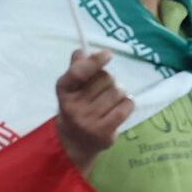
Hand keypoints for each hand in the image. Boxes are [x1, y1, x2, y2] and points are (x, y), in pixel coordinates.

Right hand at [54, 49, 130, 171]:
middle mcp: (73, 107)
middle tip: (103, 89)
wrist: (74, 142)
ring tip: (110, 100)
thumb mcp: (70, 86)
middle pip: (105, 79)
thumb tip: (85, 50)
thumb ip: (77, 66)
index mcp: (64, 89)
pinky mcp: (105, 134)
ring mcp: (89, 122)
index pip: (79, 72)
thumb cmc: (75, 105)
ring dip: (118, 92)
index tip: (108, 54)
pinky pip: (126, 107)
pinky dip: (128, 103)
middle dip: (109, 79)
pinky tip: (120, 106)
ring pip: (117, 92)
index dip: (94, 61)